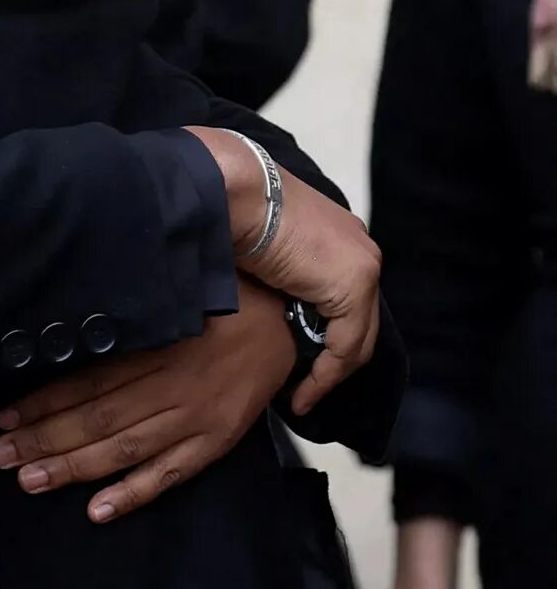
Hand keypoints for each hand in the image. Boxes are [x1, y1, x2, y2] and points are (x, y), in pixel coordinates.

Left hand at [0, 275, 290, 521]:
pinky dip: (135, 492)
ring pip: (127, 448)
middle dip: (45, 439)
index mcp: (158, 347)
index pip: (89, 381)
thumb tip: (64, 333)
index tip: (4, 416)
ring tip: (31, 480)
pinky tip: (97, 509)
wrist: (287, 324)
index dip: (43, 401)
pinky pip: (173, 473)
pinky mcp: (218, 442)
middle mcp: (174, 386)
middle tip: (1, 456)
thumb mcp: (172, 300)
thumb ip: (127, 322)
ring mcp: (198, 418)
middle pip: (100, 418)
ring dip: (75, 467)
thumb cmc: (219, 306)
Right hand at [182, 128, 379, 414]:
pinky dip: (325, 375)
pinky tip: (302, 394)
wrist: (228, 189)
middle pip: (356, 324)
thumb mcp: (256, 247)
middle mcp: (359, 248)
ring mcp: (362, 264)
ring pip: (355, 338)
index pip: (343, 300)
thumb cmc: (227, 210)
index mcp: (337, 236)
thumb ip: (272, 271)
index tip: (296, 369)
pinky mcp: (353, 282)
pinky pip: (346, 346)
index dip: (323, 339)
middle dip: (331, 362)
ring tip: (300, 399)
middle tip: (302, 392)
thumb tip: (259, 300)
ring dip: (328, 374)